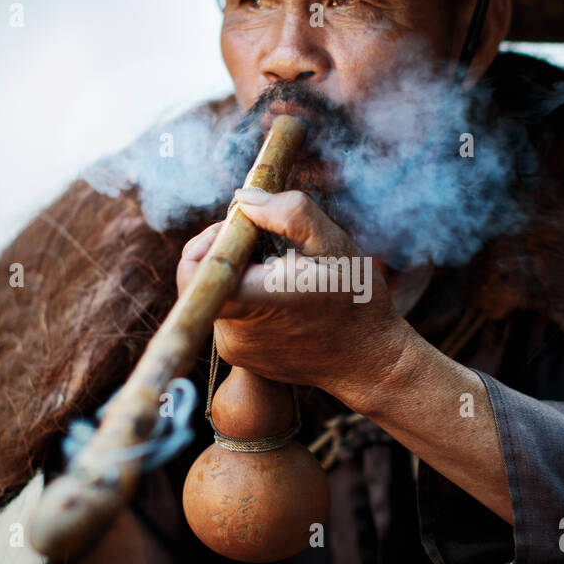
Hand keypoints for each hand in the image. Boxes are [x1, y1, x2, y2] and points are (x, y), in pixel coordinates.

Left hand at [176, 187, 407, 402]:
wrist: (369, 362)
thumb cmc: (355, 300)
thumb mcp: (335, 245)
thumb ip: (289, 214)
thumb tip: (243, 200)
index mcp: (257, 300)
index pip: (195, 268)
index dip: (211, 238)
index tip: (246, 229)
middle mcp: (236, 332)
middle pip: (204, 278)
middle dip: (233, 252)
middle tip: (273, 246)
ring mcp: (235, 350)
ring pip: (219, 294)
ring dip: (243, 275)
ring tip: (285, 275)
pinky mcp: (241, 358)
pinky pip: (229, 314)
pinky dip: (248, 298)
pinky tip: (284, 299)